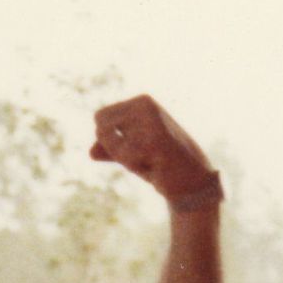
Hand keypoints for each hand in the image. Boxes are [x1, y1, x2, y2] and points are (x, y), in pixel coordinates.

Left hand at [88, 95, 217, 204]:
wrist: (192, 181)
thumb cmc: (162, 165)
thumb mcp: (132, 155)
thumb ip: (111, 150)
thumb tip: (91, 152)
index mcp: (141, 102)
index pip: (100, 117)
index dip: (109, 140)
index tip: (135, 147)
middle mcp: (145, 104)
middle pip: (101, 129)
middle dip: (114, 150)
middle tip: (141, 156)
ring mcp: (151, 120)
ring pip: (111, 144)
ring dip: (127, 160)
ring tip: (150, 159)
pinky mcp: (155, 139)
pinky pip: (124, 157)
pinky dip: (135, 166)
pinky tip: (155, 165)